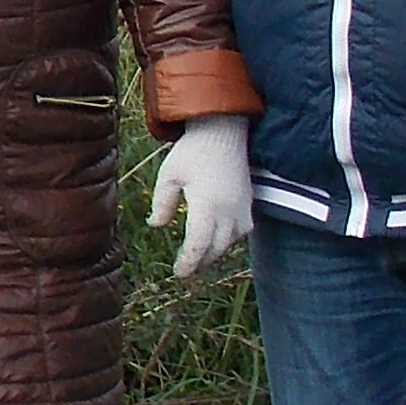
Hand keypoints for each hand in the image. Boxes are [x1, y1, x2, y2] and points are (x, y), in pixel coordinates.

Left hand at [149, 117, 252, 278]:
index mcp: (206, 204)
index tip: (178, 272)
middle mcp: (228, 210)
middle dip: (201, 262)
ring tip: (198, 257)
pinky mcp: (248, 201)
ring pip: (231, 242)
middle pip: (216, 248)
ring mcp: (242, 206)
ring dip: (215, 252)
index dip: (188, 262)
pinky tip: (217, 239)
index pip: (198, 244)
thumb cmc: (192, 152)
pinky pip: (242, 230)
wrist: (223, 131)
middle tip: (186, 270)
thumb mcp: (169, 175)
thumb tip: (156, 225)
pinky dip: (229, 240)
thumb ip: (163, 203)